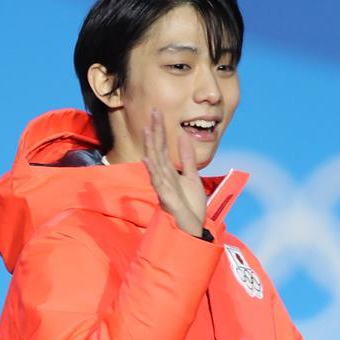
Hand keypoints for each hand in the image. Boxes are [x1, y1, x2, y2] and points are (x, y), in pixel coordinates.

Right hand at [141, 107, 206, 236]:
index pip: (163, 146)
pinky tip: (148, 159)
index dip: (160, 129)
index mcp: (169, 172)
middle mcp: (164, 177)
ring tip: (147, 129)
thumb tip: (184, 137)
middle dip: (155, 131)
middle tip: (153, 111)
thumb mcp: (192, 178)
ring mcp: (163, 187)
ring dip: (151, 146)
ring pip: (155, 162)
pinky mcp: (166, 198)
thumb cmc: (190, 206)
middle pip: (157, 149)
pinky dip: (152, 170)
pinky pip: (158, 182)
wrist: (192, 229)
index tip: (157, 112)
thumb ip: (187, 159)